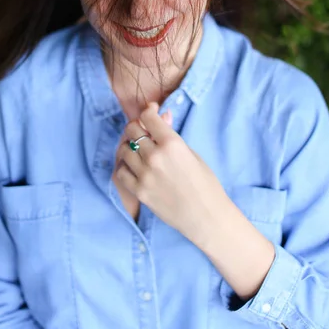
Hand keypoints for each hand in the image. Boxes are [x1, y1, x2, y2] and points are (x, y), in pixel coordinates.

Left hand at [116, 102, 227, 247]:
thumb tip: (161, 117)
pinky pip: (121, 172)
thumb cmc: (205, 184)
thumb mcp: (192, 153)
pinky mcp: (139, 191)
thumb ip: (171, 136)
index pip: (147, 117)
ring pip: (124, 150)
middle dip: (137, 127)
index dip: (148, 111)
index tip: (151, 112)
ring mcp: (144, 175)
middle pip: (131, 131)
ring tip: (139, 151)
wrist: (206, 216)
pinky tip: (134, 167)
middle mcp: (155, 157)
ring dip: (130, 147)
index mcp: (172, 144)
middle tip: (143, 132)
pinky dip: (125, 166)